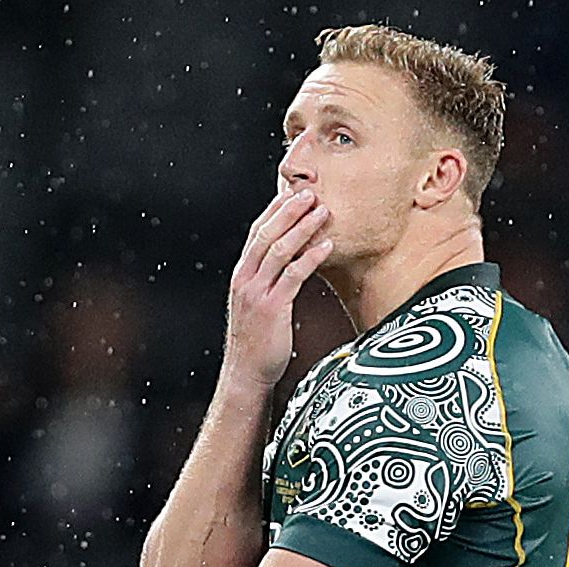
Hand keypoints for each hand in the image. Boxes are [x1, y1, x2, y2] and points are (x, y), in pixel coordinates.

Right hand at [223, 188, 333, 387]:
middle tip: (310, 192)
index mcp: (242, 274)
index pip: (257, 233)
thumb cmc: (258, 340)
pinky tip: (326, 246)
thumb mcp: (258, 303)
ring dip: (302, 228)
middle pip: (266, 234)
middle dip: (288, 211)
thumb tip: (289, 262)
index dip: (274, 211)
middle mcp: (245, 279)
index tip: (292, 193)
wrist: (247, 372)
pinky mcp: (272, 308)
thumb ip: (268, 280)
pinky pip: (292, 276)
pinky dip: (310, 258)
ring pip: (278, 250)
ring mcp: (257, 293)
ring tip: (322, 211)